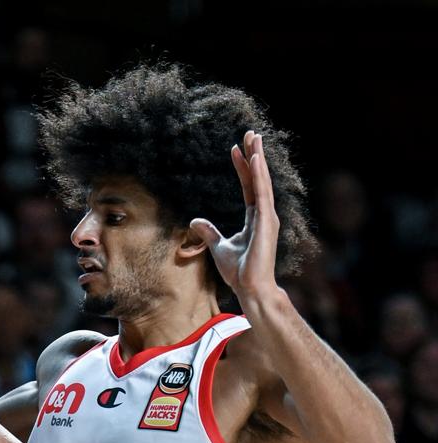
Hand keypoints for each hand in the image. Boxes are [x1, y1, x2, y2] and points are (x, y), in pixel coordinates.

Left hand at [189, 130, 281, 302]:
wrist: (250, 288)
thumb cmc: (238, 271)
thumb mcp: (218, 246)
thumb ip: (209, 231)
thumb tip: (195, 220)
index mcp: (255, 218)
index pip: (247, 186)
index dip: (242, 167)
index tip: (235, 149)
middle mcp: (264, 214)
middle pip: (258, 178)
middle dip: (254, 155)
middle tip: (251, 133)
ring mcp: (267, 217)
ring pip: (262, 181)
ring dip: (258, 159)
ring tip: (254, 138)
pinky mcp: (267, 222)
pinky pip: (262, 193)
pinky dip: (258, 175)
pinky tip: (255, 159)